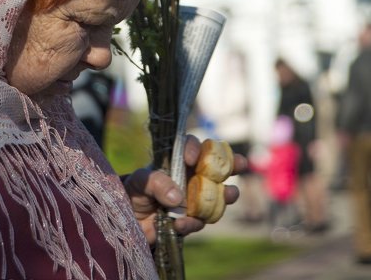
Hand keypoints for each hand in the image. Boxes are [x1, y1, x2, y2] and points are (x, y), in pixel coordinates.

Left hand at [123, 135, 246, 244]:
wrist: (129, 222)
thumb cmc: (135, 192)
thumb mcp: (140, 181)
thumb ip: (156, 183)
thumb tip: (178, 197)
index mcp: (176, 160)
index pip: (190, 146)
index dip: (195, 149)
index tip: (191, 159)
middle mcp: (189, 177)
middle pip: (214, 167)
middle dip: (230, 164)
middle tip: (240, 164)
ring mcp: (193, 198)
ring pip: (217, 195)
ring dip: (226, 195)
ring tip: (231, 194)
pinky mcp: (191, 219)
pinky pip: (200, 220)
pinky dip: (194, 222)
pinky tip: (181, 223)